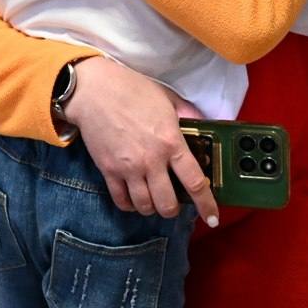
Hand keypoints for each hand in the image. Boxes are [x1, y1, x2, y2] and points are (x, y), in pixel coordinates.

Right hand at [64, 58, 218, 226]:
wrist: (95, 89)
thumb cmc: (132, 89)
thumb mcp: (166, 98)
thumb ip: (186, 114)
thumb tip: (201, 121)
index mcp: (171, 142)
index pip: (195, 183)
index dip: (207, 205)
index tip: (212, 218)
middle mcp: (151, 160)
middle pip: (168, 204)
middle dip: (173, 208)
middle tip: (173, 201)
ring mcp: (128, 168)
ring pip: (145, 207)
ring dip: (152, 207)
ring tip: (152, 199)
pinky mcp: (108, 171)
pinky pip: (122, 201)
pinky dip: (130, 205)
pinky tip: (133, 197)